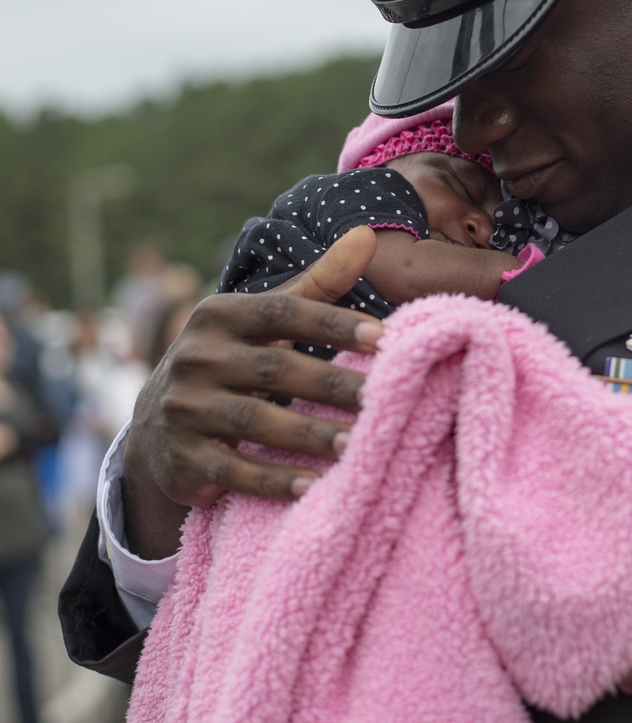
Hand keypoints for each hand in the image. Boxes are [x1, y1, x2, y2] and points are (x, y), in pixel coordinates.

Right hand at [122, 228, 382, 558]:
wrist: (156, 427)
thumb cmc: (232, 361)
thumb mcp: (264, 321)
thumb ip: (317, 283)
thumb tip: (366, 234)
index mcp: (219, 315)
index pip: (281, 311)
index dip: (333, 322)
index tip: (384, 337)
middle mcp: (196, 357)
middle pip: (275, 369)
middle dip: (332, 385)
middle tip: (382, 400)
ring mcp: (185, 409)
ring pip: (256, 421)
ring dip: (310, 435)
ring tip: (359, 446)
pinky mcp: (183, 458)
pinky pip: (234, 470)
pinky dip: (275, 481)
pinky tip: (314, 487)